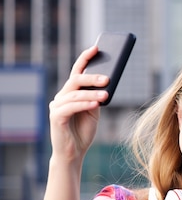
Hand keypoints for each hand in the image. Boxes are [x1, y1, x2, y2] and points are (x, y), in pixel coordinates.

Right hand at [48, 46, 109, 161]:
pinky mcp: (56, 117)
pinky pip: (71, 107)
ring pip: (75, 94)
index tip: (97, 47)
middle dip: (92, 77)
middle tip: (108, 78)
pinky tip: (97, 103)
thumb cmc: (84, 130)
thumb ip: (97, 96)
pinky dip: (85, 104)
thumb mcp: (95, 110)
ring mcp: (56, 106)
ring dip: (92, 93)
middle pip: (76, 80)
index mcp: (70, 92)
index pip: (77, 71)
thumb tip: (108, 81)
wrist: (74, 152)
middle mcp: (61, 96)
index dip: (85, 58)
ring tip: (107, 94)